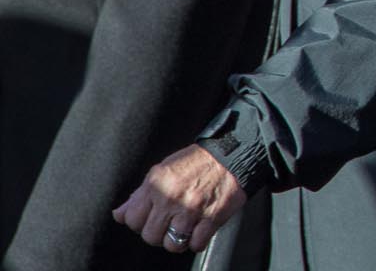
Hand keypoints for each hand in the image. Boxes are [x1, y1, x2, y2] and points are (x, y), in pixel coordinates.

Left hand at [112, 145, 245, 254]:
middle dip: (159, 233)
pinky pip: (196, 244)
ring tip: (184, 230)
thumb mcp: (162, 170)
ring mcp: (191, 210)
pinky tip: (200, 229)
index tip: (152, 217)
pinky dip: (197, 241)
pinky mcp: (211, 218)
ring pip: (171, 245)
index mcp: (156, 185)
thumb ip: (140, 194)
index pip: (131, 220)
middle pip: (150, 236)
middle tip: (169, 223)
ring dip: (177, 240)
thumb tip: (119, 215)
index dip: (140, 222)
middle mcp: (170, 198)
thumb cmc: (197, 162)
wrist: (232, 154)